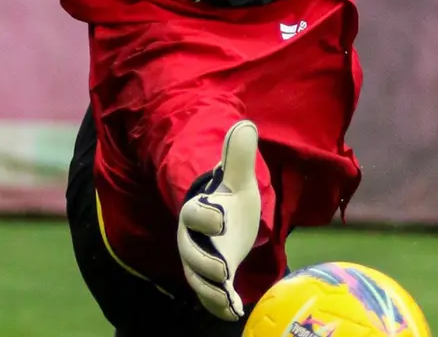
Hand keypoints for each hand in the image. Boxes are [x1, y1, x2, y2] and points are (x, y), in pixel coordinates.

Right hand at [177, 120, 262, 320]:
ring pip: (198, 278)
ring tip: (228, 300)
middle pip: (192, 252)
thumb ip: (239, 155)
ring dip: (211, 291)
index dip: (205, 215)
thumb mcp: (238, 177)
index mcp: (199, 210)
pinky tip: (234, 312)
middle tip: (222, 269)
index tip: (220, 216)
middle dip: (205, 262)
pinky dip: (219, 305)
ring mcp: (200, 261)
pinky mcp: (212, 279)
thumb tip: (245, 125)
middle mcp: (193, 239)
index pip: (194, 212)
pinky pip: (210, 295)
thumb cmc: (229, 197)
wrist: (224, 216)